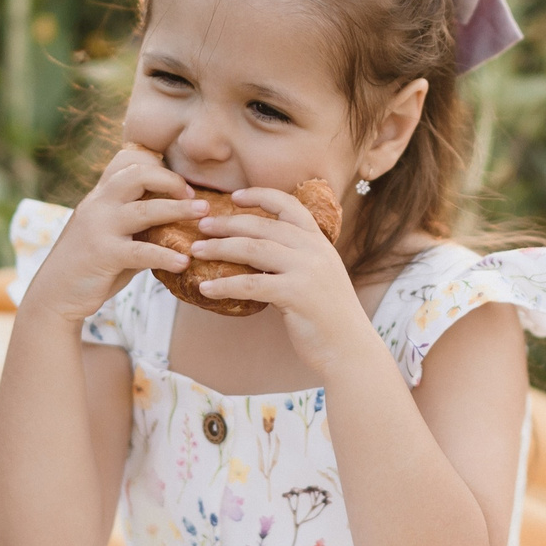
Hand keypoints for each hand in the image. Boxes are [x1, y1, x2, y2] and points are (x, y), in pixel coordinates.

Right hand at [23, 144, 207, 326]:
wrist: (54, 295)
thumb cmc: (90, 266)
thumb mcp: (110, 235)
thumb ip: (136, 224)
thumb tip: (177, 220)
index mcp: (100, 197)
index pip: (126, 161)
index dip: (156, 164)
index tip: (180, 183)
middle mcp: (98, 205)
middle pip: (137, 174)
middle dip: (171, 180)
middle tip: (195, 196)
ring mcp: (100, 228)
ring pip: (145, 210)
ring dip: (179, 210)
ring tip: (204, 215)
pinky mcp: (103, 255)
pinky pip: (141, 251)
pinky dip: (165, 256)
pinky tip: (184, 262)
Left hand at [190, 187, 377, 375]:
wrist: (350, 349)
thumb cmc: (329, 317)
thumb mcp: (319, 277)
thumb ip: (296, 259)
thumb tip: (257, 252)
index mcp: (319, 242)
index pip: (289, 206)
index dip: (261, 196)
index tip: (235, 196)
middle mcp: (314, 250)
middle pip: (261, 226)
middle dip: (227, 224)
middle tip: (201, 226)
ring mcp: (306, 270)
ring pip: (252, 250)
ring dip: (219, 248)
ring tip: (196, 251)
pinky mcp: (296, 294)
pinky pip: (251, 284)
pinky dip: (224, 285)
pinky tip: (206, 289)